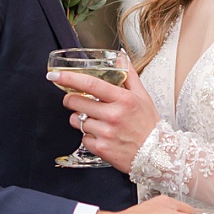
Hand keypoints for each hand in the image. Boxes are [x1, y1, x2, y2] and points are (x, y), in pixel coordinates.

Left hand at [49, 58, 160, 172]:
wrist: (158, 155)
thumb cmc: (149, 125)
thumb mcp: (143, 97)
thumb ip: (129, 75)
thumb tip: (120, 57)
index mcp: (123, 99)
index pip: (90, 83)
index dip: (69, 78)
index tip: (56, 75)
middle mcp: (113, 115)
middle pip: (76, 102)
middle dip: (71, 99)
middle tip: (75, 100)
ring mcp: (106, 133)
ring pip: (77, 121)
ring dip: (80, 119)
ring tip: (94, 120)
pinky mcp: (101, 148)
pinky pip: (83, 138)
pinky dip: (88, 136)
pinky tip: (101, 135)